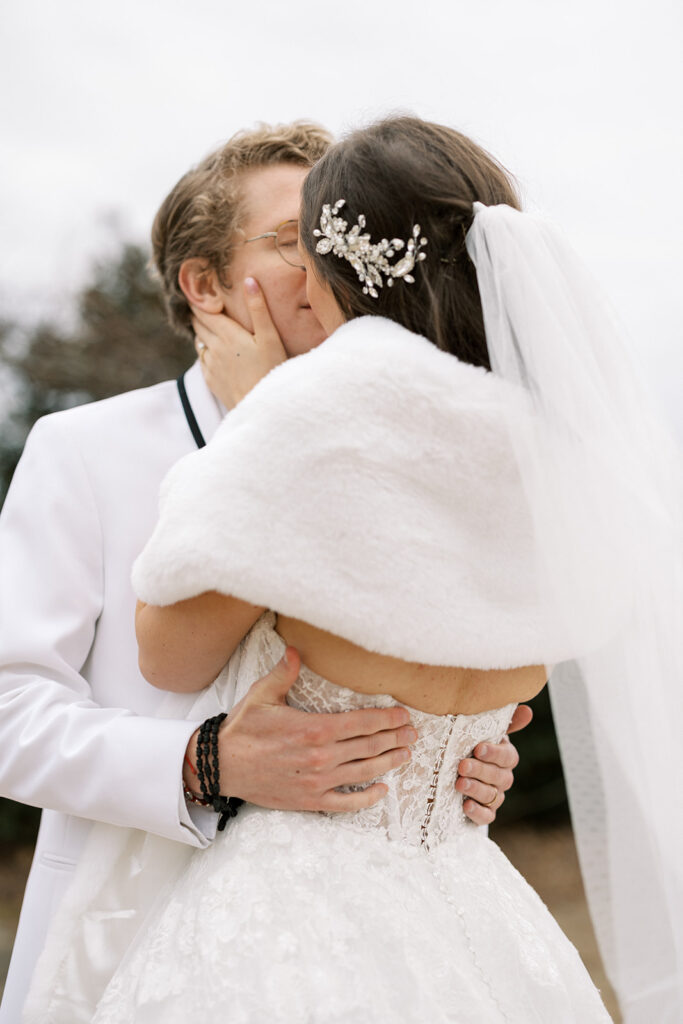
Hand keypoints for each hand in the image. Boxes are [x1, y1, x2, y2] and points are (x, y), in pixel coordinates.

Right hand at [185, 647, 417, 811]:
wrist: (221, 765)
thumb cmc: (242, 728)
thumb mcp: (262, 695)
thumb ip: (284, 672)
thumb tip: (296, 649)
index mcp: (314, 728)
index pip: (362, 722)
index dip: (388, 718)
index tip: (404, 715)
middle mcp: (321, 756)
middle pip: (370, 746)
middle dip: (395, 738)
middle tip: (412, 733)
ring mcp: (317, 781)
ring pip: (364, 771)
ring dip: (389, 762)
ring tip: (405, 754)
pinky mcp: (309, 800)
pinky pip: (346, 802)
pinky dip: (368, 798)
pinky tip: (382, 790)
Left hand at [192, 277, 285, 407]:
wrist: (261, 407)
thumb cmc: (270, 370)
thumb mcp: (270, 337)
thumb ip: (259, 308)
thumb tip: (249, 280)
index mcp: (227, 334)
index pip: (204, 311)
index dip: (198, 300)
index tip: (196, 290)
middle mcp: (213, 348)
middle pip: (198, 324)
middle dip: (198, 313)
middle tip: (200, 303)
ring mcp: (210, 365)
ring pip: (198, 342)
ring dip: (201, 332)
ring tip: (207, 325)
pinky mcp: (210, 380)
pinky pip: (202, 360)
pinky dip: (205, 351)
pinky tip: (214, 352)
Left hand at [456, 704, 532, 825]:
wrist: (446, 772)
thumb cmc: (466, 747)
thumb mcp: (478, 731)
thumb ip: (502, 722)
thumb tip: (527, 710)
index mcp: (503, 756)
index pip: (508, 757)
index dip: (495, 753)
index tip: (478, 748)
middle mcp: (502, 777)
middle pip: (500, 777)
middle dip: (481, 771)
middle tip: (462, 765)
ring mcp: (494, 797)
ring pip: (493, 796)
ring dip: (476, 790)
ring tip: (459, 783)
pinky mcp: (483, 813)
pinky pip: (486, 817)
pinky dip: (477, 812)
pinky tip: (466, 805)